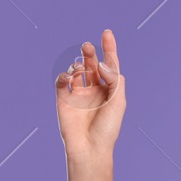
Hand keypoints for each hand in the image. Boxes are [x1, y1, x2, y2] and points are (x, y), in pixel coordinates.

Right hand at [55, 29, 125, 159]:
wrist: (90, 147)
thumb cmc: (108, 128)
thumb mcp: (118, 102)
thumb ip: (114, 79)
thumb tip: (103, 63)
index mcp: (110, 89)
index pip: (109, 64)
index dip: (108, 48)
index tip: (107, 32)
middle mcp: (94, 89)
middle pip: (92, 64)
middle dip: (90, 53)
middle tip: (88, 47)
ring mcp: (78, 93)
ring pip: (77, 69)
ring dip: (78, 64)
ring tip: (81, 68)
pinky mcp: (64, 98)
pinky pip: (62, 80)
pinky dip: (64, 74)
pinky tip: (69, 76)